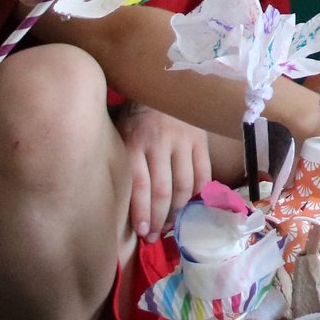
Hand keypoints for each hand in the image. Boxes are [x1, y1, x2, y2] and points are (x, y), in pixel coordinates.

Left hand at [118, 103, 210, 238]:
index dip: (141, 212)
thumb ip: (122, 161)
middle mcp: (159, 143)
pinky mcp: (200, 140)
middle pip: (162, 190)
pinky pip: (203, 173)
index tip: (141, 233)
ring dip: (178, 212)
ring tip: (171, 227)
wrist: (161, 82)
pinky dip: (199, 194)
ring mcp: (182, 141)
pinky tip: (193, 207)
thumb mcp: (118, 132)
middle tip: (155, 237)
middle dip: (159, 219)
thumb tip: (116, 201)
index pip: (139, 185)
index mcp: (134, 142)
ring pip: (184, 185)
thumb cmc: (133, 113)